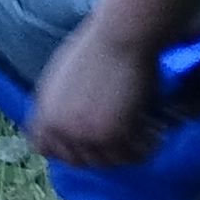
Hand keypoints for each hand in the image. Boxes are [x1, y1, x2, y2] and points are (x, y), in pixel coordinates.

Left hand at [26, 16, 160, 171]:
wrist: (120, 36)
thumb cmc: (98, 46)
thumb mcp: (62, 76)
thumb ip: (58, 103)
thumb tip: (66, 122)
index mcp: (44, 112)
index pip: (44, 148)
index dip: (64, 148)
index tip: (85, 143)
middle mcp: (60, 128)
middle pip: (77, 161)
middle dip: (98, 153)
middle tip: (121, 142)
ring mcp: (85, 135)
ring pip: (107, 163)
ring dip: (124, 152)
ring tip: (142, 137)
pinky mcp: (113, 136)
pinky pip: (131, 156)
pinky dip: (145, 148)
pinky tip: (156, 134)